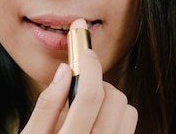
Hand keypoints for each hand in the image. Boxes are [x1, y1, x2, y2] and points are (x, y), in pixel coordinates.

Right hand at [21, 49, 137, 132]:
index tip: (84, 50)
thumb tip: (66, 71)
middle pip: (115, 101)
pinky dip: (115, 119)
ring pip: (128, 113)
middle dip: (99, 84)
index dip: (88, 66)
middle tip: (78, 88)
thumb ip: (46, 105)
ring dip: (111, 101)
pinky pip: (128, 129)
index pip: (89, 96)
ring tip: (87, 110)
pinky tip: (95, 126)